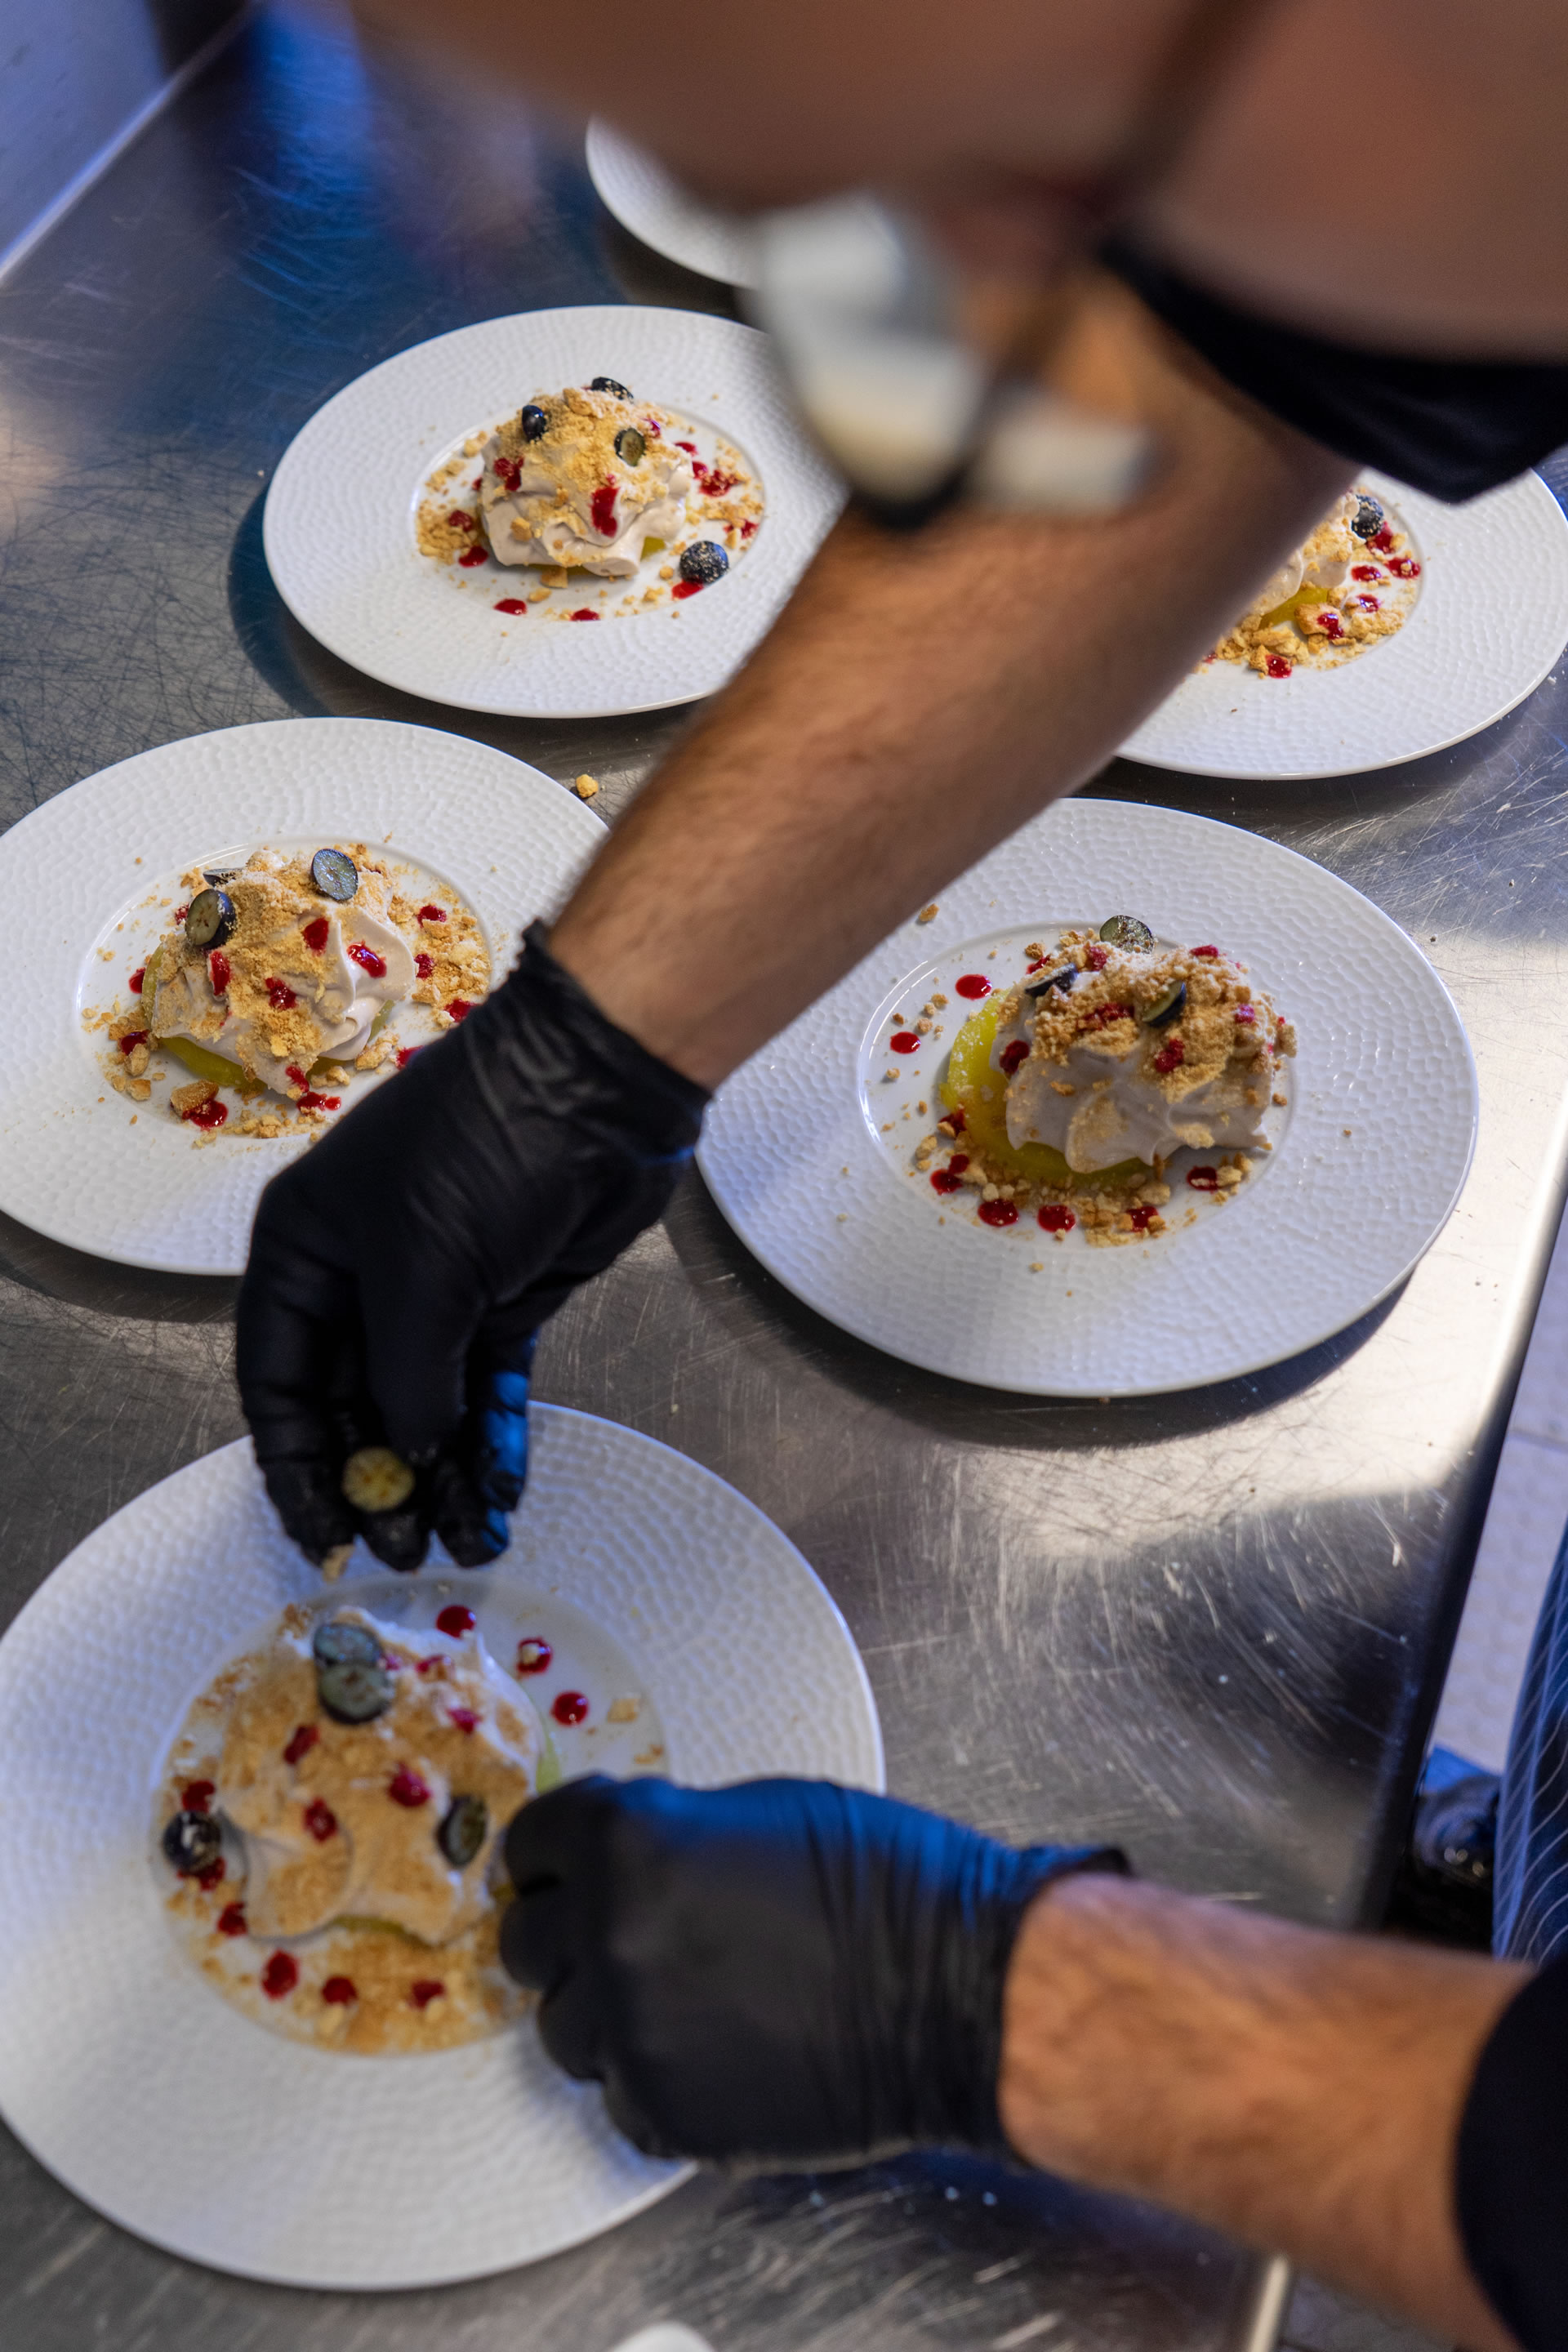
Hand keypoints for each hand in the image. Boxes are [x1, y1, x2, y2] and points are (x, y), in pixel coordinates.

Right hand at [235, 925, 706, 1571]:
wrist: (600, 1085)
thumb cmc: (485, 1148)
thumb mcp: (422, 1268)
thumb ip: (406, 1376)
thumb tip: (408, 1452)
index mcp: (305, 1249)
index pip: (278, 1379)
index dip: (295, 1463)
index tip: (323, 1532)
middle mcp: (361, 1275)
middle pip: (353, 1405)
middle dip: (378, 1481)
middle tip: (406, 1552)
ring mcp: (438, 1291)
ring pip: (425, 1407)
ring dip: (442, 1476)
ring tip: (467, 1542)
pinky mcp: (507, 1301)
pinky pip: (488, 1390)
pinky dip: (494, 1440)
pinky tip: (500, 1492)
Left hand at [500, 1774, 1126, 2163]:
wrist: (961, 1990)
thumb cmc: (885, 1884)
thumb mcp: (757, 1809)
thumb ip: (664, 1831)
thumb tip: (611, 1859)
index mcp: (626, 1841)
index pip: (529, 1845)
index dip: (553, 1856)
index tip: (564, 1869)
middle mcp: (609, 1935)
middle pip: (527, 1943)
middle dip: (569, 1933)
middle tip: (629, 1932)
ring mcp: (631, 2031)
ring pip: (563, 2028)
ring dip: (606, 2010)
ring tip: (686, 1994)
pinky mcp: (662, 2112)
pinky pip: (616, 2093)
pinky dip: (650, 2073)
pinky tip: (713, 2044)